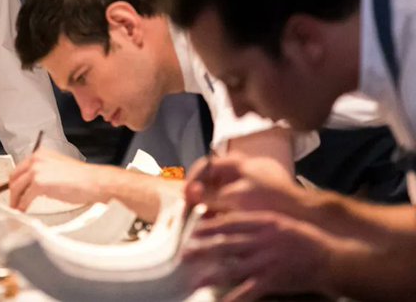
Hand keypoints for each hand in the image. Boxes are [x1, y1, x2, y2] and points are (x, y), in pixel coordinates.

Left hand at [8, 149, 111, 209]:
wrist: (94, 182)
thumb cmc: (82, 178)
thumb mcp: (58, 168)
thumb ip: (43, 172)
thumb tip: (32, 185)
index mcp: (40, 154)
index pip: (20, 168)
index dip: (15, 181)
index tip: (15, 190)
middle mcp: (36, 159)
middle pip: (15, 177)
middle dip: (12, 192)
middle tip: (13, 202)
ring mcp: (36, 171)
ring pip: (17, 188)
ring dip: (15, 200)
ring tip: (16, 209)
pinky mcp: (39, 184)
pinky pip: (25, 198)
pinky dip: (22, 206)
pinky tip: (23, 211)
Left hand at [182, 211, 348, 300]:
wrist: (332, 258)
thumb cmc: (306, 239)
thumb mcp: (281, 223)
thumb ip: (257, 224)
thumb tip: (232, 223)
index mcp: (264, 222)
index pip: (230, 222)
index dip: (209, 226)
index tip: (192, 230)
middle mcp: (263, 240)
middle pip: (225, 244)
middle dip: (202, 250)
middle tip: (183, 254)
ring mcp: (268, 260)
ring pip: (232, 267)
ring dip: (211, 275)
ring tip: (194, 281)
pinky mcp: (274, 279)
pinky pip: (250, 290)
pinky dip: (235, 299)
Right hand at [185, 154, 306, 218]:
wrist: (305, 214)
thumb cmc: (271, 201)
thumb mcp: (237, 198)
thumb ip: (210, 196)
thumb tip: (187, 193)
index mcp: (238, 163)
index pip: (205, 165)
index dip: (192, 180)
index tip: (185, 198)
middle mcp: (242, 169)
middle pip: (211, 178)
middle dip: (199, 194)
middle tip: (191, 210)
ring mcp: (249, 182)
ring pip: (219, 191)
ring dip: (209, 203)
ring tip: (202, 219)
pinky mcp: (255, 198)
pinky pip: (230, 201)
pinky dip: (222, 210)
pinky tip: (218, 222)